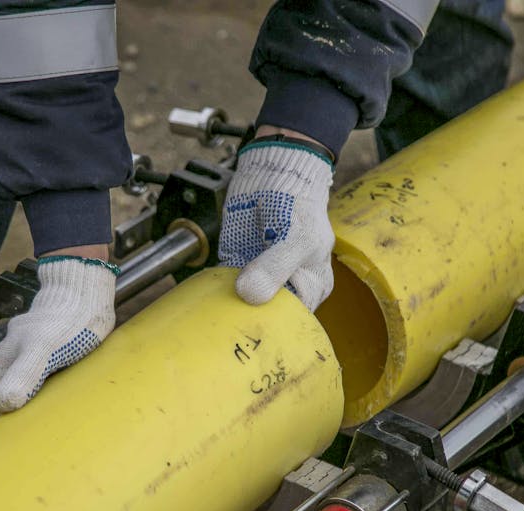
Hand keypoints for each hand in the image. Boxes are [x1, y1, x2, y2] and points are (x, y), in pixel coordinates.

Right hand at [0, 255, 116, 431]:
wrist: (81, 291)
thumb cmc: (65, 318)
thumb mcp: (44, 349)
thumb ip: (24, 374)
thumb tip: (3, 404)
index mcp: (1, 367)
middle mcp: (7, 366)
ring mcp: (22, 362)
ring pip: (7, 396)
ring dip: (5, 418)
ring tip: (8, 442)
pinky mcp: (40, 360)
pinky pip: (27, 389)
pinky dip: (26, 405)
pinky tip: (33, 412)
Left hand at [218, 135, 334, 310]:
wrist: (272, 171)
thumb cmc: (297, 203)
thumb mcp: (296, 237)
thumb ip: (275, 267)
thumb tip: (250, 295)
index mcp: (313, 285)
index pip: (294, 320)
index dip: (275, 325)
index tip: (255, 327)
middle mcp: (287, 286)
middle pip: (268, 316)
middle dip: (251, 321)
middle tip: (233, 322)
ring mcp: (260, 277)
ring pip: (245, 305)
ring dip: (231, 309)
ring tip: (220, 311)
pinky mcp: (236, 266)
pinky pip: (225, 287)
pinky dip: (218, 292)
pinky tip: (211, 295)